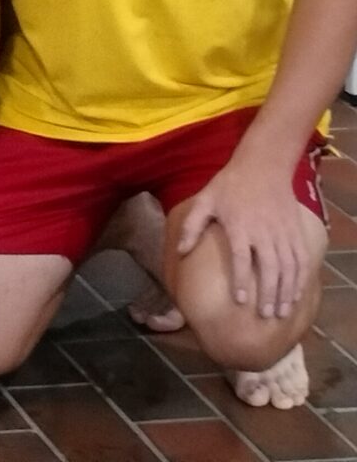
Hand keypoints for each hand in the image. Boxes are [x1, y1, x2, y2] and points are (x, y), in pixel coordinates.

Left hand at [172, 151, 321, 320]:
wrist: (262, 166)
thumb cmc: (228, 185)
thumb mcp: (204, 201)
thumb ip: (192, 226)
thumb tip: (180, 252)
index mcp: (240, 225)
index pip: (242, 258)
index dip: (242, 280)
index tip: (241, 301)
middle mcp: (264, 232)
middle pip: (270, 268)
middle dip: (268, 294)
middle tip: (265, 316)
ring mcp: (283, 232)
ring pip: (289, 268)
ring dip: (286, 292)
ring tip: (280, 313)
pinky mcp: (296, 232)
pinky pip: (302, 260)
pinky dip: (301, 279)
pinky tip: (295, 295)